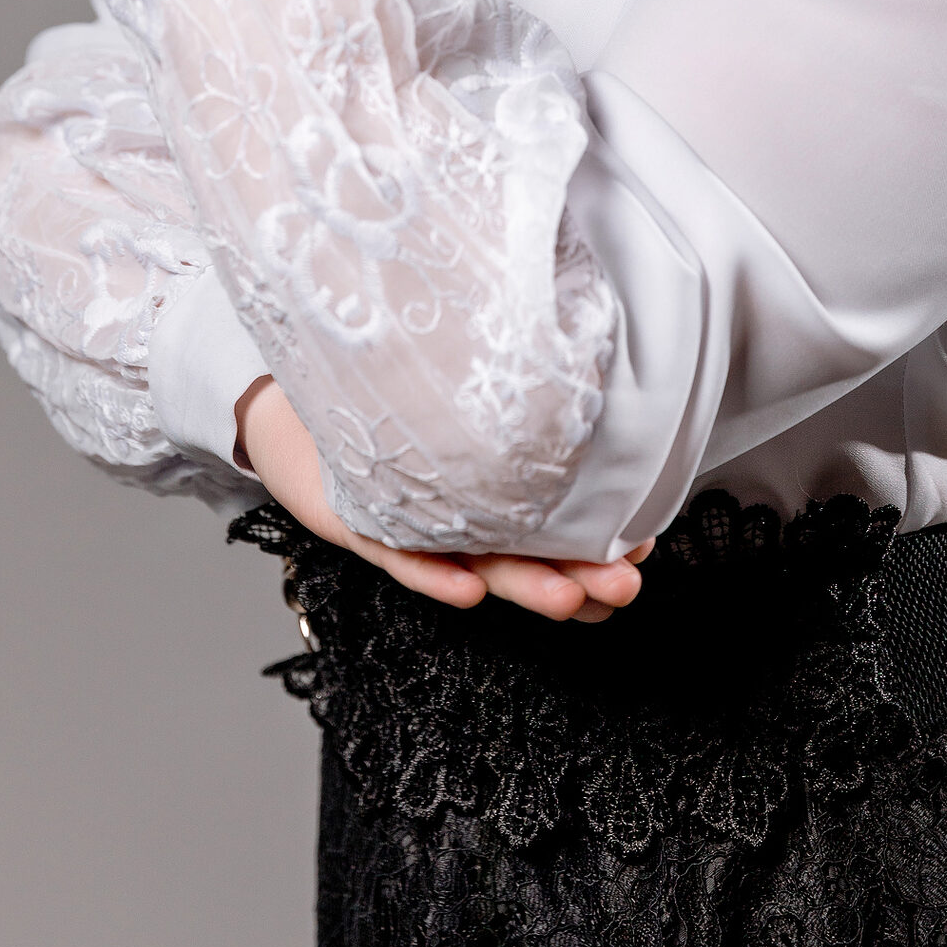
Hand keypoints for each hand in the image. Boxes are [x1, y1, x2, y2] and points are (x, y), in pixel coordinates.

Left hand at [236, 377, 652, 624]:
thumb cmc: (393, 396)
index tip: (647, 545)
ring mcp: (420, 524)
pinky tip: (467, 589)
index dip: (604, 541)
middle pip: (532, 553)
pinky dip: (434, 575)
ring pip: (481, 564)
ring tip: (570, 597)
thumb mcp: (465, 385)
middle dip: (584, 574)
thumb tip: (594, 350)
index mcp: (498, 488)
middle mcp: (466, 515)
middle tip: (627, 584)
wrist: (299, 402)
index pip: (562, 525)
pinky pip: (404, 558)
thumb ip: (520, 389)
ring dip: (525, 586)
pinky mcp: (367, 526)